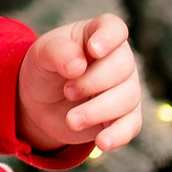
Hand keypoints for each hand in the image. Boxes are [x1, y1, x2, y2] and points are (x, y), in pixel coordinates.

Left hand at [18, 14, 144, 152]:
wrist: (40, 103)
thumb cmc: (45, 69)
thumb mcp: (42, 54)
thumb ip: (58, 52)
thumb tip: (77, 65)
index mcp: (98, 35)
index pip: (114, 29)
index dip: (108, 38)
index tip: (93, 50)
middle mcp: (118, 59)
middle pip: (123, 66)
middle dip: (94, 82)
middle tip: (67, 92)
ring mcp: (125, 88)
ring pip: (128, 97)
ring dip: (98, 110)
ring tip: (71, 119)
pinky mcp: (124, 117)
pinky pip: (131, 126)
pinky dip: (118, 135)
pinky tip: (103, 142)